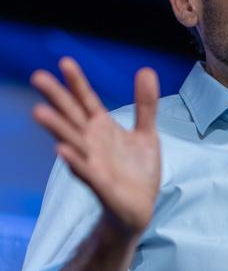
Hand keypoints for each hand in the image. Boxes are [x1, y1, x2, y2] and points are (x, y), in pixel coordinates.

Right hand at [31, 57, 160, 234]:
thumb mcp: (146, 133)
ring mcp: (94, 164)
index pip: (86, 101)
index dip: (77, 82)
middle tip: (38, 76)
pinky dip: (75, 161)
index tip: (64, 61)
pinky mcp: (102, 186)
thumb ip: (145, 104)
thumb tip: (146, 70)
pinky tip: (63, 151)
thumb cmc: (137, 170)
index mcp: (102, 129)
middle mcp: (92, 143)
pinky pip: (86, 172)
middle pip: (72, 117)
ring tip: (39, 111)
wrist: (140, 208)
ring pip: (72, 143)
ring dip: (57, 128)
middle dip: (57, 99)